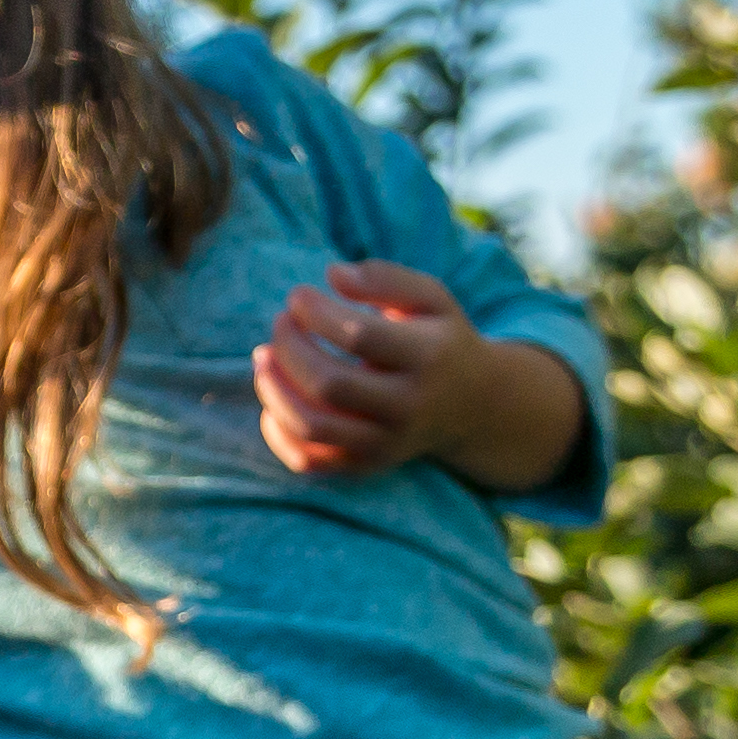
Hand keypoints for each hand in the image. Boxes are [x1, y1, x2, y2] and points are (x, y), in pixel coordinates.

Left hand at [252, 259, 481, 476]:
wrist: (474, 406)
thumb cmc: (439, 339)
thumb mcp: (430, 297)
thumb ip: (386, 278)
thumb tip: (333, 274)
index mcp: (428, 357)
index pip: (359, 335)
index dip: (316, 312)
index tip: (298, 295)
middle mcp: (408, 406)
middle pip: (329, 384)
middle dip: (289, 347)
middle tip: (280, 322)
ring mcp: (387, 442)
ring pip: (313, 427)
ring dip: (273, 389)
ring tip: (263, 357)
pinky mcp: (366, 464)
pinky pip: (309, 460)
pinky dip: (278, 432)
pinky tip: (275, 399)